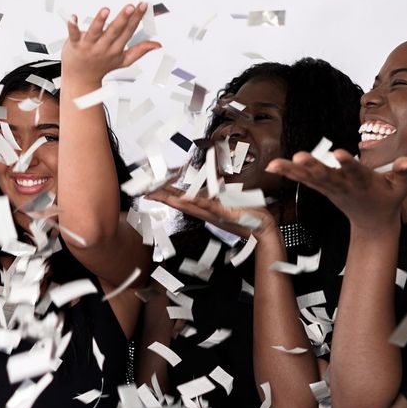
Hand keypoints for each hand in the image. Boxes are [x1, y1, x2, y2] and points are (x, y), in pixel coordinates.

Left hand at [61, 3, 160, 86]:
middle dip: (123, 18)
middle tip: (130, 6)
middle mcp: (103, 47)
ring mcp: (89, 46)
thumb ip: (140, 51)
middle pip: (115, 31)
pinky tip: (73, 17)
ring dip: (100, 21)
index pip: (129, 31)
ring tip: (106, 10)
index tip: (142, 6)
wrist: (81, 79)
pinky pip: (73, 35)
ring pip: (95, 32)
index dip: (136, 18)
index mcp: (116, 49)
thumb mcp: (124, 61)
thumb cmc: (101, 66)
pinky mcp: (75, 44)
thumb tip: (157, 45)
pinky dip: (72, 26)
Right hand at [147, 185, 278, 240]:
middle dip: (161, 196)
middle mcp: (205, 211)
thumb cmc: (247, 215)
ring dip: (173, 198)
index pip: (180, 198)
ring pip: (189, 204)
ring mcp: (213, 213)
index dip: (165, 193)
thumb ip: (219, 193)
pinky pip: (208, 206)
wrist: (261, 227)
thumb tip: (213, 180)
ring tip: (157, 194)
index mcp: (205, 207)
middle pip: (179, 201)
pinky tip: (185, 198)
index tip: (150, 189)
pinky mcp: (224, 213)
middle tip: (145, 191)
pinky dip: (196, 201)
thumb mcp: (229, 201)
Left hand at [266, 149, 406, 230]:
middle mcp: (344, 186)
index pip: (356, 172)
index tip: (339, 154)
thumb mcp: (402, 188)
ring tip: (276, 163)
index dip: (348, 164)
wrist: (373, 223)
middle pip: (327, 176)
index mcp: (364, 184)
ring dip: (293, 171)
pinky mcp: (323, 189)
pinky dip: (289, 173)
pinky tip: (273, 165)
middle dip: (314, 167)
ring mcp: (331, 189)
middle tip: (300, 157)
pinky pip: (304, 180)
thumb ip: (403, 173)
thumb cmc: (388, 199)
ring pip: (310, 178)